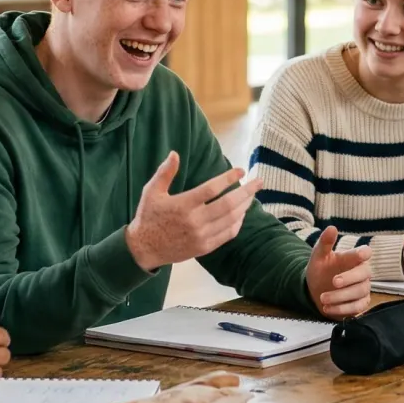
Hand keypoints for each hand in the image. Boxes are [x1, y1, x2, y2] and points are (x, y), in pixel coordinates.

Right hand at [125, 153, 262, 270]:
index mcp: (182, 205)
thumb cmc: (148, 216)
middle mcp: (194, 221)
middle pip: (228, 205)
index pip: (212, 189)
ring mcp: (201, 236)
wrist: (144, 249)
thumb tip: (175, 153)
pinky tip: (242, 214)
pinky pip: (227, 234)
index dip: (228, 178)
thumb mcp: (151, 191)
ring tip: (252, 195)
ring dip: (245, 206)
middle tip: (259, 182)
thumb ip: (165, 172)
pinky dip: (238, 223)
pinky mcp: (204, 247)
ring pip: (231, 220)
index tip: (240, 171)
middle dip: (247, 192)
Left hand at [305, 227, 371, 317]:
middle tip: (334, 281)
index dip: (364, 254)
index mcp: (354, 258)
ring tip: (322, 298)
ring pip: (359, 293)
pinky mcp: (360, 305)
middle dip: (349, 278)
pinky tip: (327, 308)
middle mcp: (362, 273)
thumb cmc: (321, 270)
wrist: (315, 290)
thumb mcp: (318, 256)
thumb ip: (325, 243)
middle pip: (364, 275)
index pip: (365, 252)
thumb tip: (332, 228)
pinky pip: (356, 308)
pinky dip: (341, 309)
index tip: (361, 255)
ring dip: (340, 297)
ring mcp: (363, 289)